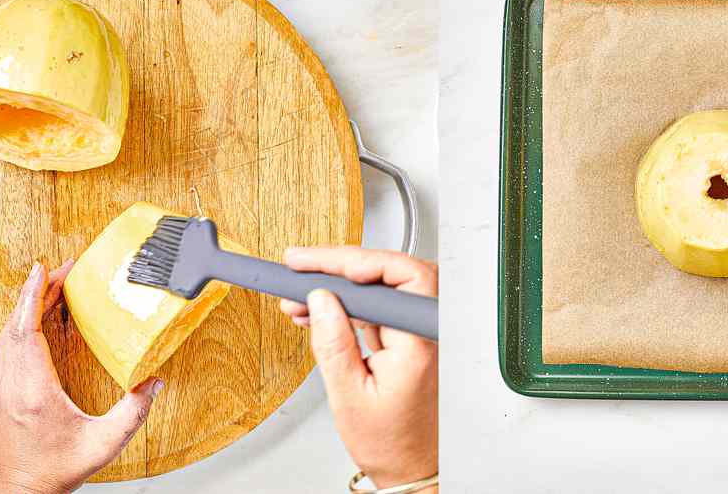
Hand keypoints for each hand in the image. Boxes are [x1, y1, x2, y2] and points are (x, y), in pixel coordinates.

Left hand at [0, 261, 161, 493]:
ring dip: (28, 308)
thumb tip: (153, 381)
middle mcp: (10, 384)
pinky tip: (36, 320)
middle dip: (37, 292)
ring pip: (8, 335)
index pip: (26, 329)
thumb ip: (133, 412)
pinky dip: (21, 326)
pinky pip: (6, 348)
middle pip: (17, 324)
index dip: (34, 295)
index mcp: (32, 390)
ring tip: (52, 288)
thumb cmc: (55, 472)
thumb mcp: (103, 444)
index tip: (42, 269)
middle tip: (61, 270)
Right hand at [279, 247, 437, 489]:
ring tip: (299, 296)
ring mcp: (421, 330)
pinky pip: (380, 304)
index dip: (351, 261)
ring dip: (340, 286)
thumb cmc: (391, 441)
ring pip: (381, 286)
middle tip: (299, 267)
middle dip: (339, 268)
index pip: (396, 274)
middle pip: (389, 272)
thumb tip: (319, 298)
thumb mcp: (348, 395)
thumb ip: (333, 343)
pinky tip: (319, 309)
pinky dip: (350, 303)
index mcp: (421, 341)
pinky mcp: (410, 334)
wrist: (410, 465)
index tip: (312, 263)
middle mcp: (428, 330)